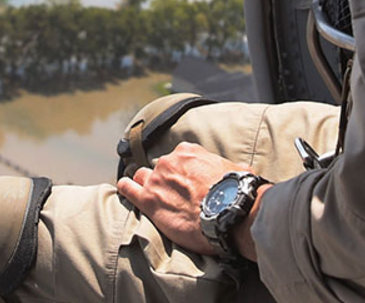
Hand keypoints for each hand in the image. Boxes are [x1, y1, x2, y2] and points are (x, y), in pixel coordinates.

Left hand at [115, 142, 260, 259]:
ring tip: (151, 195)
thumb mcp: (238, 169)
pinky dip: (126, 189)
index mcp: (189, 152)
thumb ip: (228, 168)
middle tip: (177, 196)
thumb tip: (238, 172)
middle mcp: (169, 161)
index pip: (179, 158)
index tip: (189, 183)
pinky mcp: (148, 201)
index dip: (183, 172)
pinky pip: (127, 189)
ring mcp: (157, 180)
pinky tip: (127, 191)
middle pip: (161, 169)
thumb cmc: (238, 191)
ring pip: (141, 176)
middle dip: (166, 180)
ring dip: (146, 184)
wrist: (230, 211)